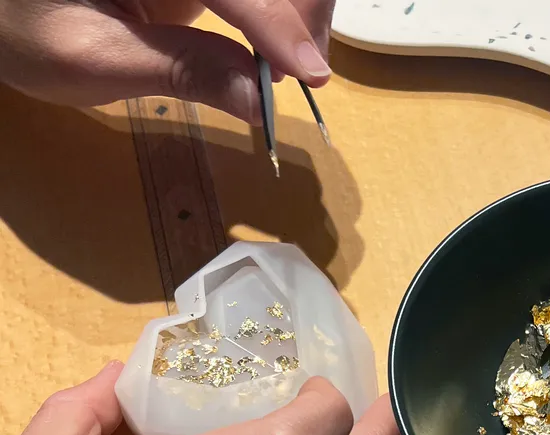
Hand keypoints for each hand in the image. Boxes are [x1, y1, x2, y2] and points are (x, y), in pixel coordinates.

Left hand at [0, 0, 335, 123]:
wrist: (4, 10)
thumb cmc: (24, 28)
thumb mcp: (92, 56)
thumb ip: (181, 69)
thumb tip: (259, 100)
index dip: (276, 21)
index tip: (309, 74)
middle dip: (300, 12)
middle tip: (302, 73)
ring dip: (298, 14)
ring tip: (288, 65)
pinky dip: (281, 17)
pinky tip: (275, 49)